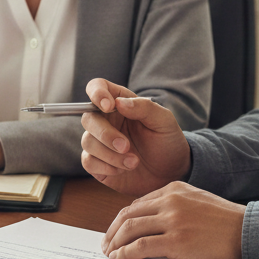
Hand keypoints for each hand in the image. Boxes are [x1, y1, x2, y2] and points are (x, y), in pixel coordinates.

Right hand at [80, 78, 191, 196]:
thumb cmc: (167, 141)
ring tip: (134, 162)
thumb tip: (119, 103)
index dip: (97, 93)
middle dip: (105, 134)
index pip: (97, 87)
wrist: (170, 171)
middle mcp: (106, 120)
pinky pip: (88, 162)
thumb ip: (144, 107)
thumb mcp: (164, 121)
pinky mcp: (97, 163)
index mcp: (119, 103)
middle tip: (126, 146)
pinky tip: (122, 170)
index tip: (108, 106)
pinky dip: (105, 167)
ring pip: (87, 142)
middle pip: (88, 118)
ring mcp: (100, 142)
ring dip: (110, 154)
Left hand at [102, 182, 245, 258]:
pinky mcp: (176, 240)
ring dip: (115, 243)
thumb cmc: (226, 222)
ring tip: (110, 254)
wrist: (248, 233)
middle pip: (129, 214)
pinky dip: (126, 253)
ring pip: (130, 228)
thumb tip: (150, 223)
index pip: (138, 204)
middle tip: (106, 244)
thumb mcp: (197, 202)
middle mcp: (170, 200)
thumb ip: (174, 206)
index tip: (116, 232)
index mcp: (174, 188)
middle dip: (113, 231)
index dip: (123, 220)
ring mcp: (173, 220)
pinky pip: (141, 246)